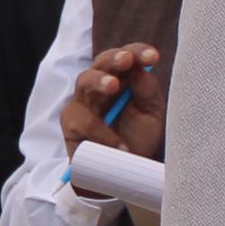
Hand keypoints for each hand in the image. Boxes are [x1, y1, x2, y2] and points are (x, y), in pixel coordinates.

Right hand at [57, 44, 163, 161]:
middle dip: (114, 58)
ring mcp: (84, 102)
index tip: (153, 57)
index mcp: (124, 78)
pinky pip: (83, 120)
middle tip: (126, 59)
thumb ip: (147, 92)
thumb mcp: (152, 116)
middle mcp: (101, 85)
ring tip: (114, 87)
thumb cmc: (138, 139)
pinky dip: (102, 132)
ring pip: (84, 80)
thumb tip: (139, 70)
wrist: (123, 173)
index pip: (128, 57)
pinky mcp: (71, 123)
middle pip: (102, 61)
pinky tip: (119, 145)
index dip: (138, 52)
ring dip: (99, 81)